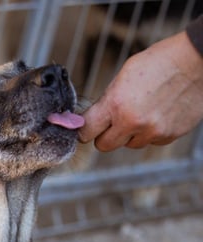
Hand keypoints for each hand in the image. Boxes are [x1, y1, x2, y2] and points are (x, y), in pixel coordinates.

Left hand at [79, 31, 202, 150]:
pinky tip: (159, 113)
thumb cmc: (160, 62)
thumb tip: (93, 118)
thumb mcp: (124, 76)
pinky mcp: (170, 135)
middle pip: (104, 145)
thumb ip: (107, 100)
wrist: (197, 60)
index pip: (86, 131)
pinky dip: (151, 132)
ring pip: (129, 144)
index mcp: (116, 104)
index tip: (87, 127)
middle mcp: (133, 122)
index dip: (84, 129)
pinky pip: (151, 142)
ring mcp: (153, 131)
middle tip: (113, 121)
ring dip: (131, 133)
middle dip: (105, 135)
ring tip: (143, 111)